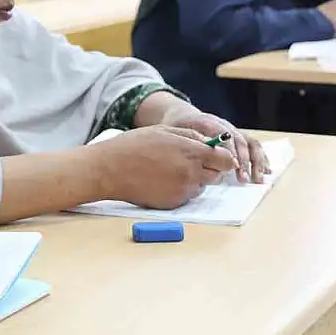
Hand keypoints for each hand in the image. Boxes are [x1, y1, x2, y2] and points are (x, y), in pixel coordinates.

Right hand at [89, 125, 237, 208]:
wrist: (109, 170)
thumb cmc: (133, 147)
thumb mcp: (164, 131)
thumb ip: (192, 137)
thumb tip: (212, 144)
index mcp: (191, 152)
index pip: (225, 160)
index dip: (224, 159)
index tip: (219, 158)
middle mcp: (191, 173)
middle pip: (216, 175)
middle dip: (208, 169)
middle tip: (188, 163)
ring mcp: (182, 190)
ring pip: (201, 186)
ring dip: (193, 180)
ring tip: (168, 171)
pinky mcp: (173, 203)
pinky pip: (186, 197)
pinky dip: (179, 190)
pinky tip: (161, 181)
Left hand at [161, 110, 270, 182]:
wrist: (182, 115)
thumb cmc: (178, 127)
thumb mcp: (177, 132)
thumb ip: (187, 143)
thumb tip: (198, 159)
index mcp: (209, 123)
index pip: (225, 136)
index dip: (230, 152)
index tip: (233, 167)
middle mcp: (225, 126)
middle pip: (240, 141)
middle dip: (244, 161)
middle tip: (243, 179)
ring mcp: (233, 131)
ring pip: (251, 143)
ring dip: (256, 161)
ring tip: (258, 178)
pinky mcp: (238, 137)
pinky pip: (253, 146)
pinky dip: (261, 158)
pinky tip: (266, 170)